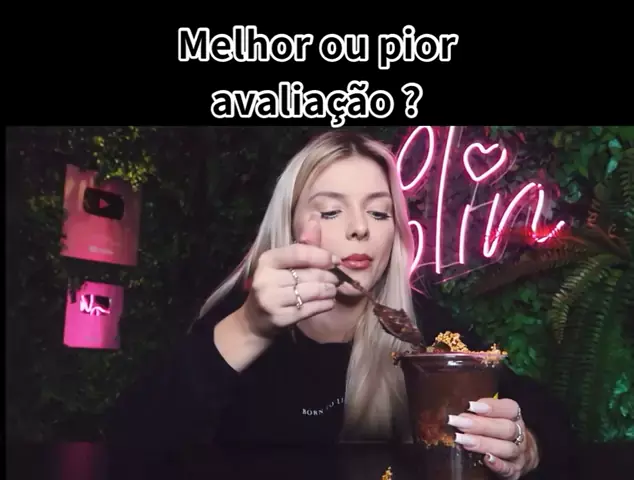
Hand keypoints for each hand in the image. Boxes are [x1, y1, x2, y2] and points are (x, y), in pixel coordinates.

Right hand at [242, 214, 339, 337]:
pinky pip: (310, 309)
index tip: (336, 260)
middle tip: (337, 279)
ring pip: (311, 292)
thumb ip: (302, 245)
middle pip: (308, 274)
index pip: (299, 252)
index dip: (321, 255)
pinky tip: (328, 302)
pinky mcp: (279, 318)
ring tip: (333, 290)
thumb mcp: (283, 264)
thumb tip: (315, 219)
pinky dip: (324, 305)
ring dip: (328, 291)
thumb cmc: (274, 285)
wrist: (255, 319)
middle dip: (328, 276)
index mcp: (267, 259)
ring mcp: (271, 300)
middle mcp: (266, 278)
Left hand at [448, 398, 539, 478]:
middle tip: (457, 423)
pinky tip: (486, 459)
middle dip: (479, 425)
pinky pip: (510, 468)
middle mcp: (520, 434)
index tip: (470, 406)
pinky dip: (498, 464)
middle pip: (506, 428)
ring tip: (461, 440)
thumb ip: (480, 412)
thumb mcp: (495, 417)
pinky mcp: (516, 470)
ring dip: (482, 443)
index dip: (491, 406)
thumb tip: (457, 408)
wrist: (521, 454)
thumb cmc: (500, 430)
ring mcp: (519, 453)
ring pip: (507, 448)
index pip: (509, 408)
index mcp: (515, 417)